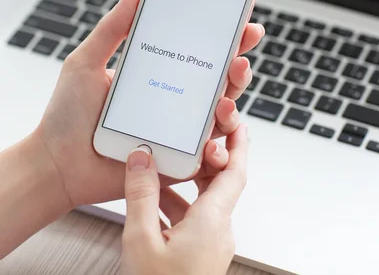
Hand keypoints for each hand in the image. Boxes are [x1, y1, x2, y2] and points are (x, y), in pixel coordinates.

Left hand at [33, 0, 263, 207]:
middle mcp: (172, 102)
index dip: (223, 37)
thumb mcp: (86, 63)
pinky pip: (207, 156)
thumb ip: (112, 29)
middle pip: (217, 83)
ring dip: (233, 100)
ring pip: (219, 117)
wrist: (57, 164)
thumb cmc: (67, 115)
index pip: (197, 53)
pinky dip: (220, 148)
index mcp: (157, 76)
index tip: (241, 18)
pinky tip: (217, 132)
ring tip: (229, 90)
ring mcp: (176, 133)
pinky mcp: (175, 163)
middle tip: (242, 50)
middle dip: (237, 65)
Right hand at [121, 124, 247, 274]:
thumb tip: (141, 160)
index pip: (234, 172)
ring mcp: (210, 245)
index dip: (237, 145)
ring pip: (202, 202)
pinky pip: (193, 219)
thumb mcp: (141, 239)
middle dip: (205, 158)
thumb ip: (141, 196)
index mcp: (211, 222)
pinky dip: (177, 203)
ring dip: (184, 183)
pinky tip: (152, 203)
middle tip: (193, 135)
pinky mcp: (200, 255)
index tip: (235, 123)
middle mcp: (218, 231)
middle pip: (218, 183)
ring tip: (159, 167)